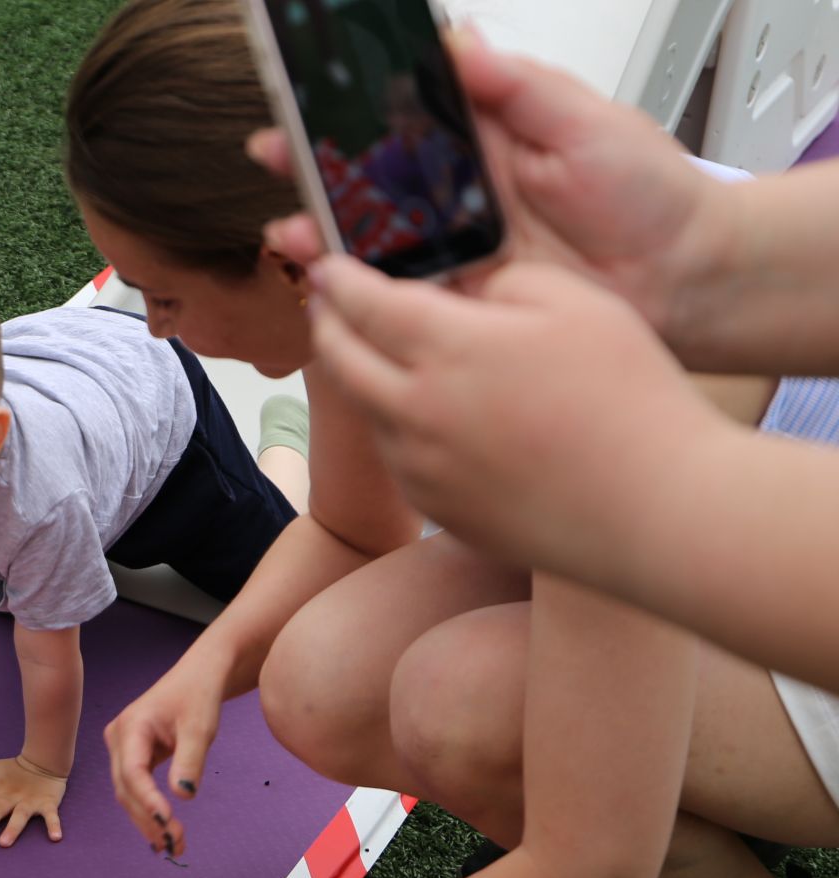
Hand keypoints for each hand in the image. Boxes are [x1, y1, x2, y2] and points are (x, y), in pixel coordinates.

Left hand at [0, 756, 66, 847]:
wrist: (46, 760)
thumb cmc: (17, 769)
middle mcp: (12, 796)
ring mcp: (30, 801)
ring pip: (20, 815)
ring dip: (13, 828)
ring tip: (4, 843)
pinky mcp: (47, 803)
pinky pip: (51, 816)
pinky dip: (54, 825)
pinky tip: (56, 837)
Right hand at [104, 661, 222, 859]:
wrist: (199, 676)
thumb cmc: (199, 695)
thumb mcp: (200, 728)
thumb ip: (190, 761)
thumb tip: (182, 796)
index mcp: (130, 726)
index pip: (133, 772)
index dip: (148, 800)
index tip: (168, 822)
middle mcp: (118, 738)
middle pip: (126, 788)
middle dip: (148, 819)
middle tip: (175, 844)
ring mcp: (122, 748)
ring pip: (128, 793)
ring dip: (148, 820)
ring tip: (173, 845)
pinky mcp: (132, 756)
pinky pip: (136, 788)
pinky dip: (150, 809)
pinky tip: (164, 831)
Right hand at [252, 33, 722, 337]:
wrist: (684, 279)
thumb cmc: (648, 195)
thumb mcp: (586, 121)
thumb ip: (519, 88)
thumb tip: (459, 46)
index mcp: (483, 139)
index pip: (401, 114)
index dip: (351, 105)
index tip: (306, 92)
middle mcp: (458, 194)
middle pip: (369, 176)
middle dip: (313, 166)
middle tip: (271, 153)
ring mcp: (454, 250)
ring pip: (371, 239)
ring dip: (324, 233)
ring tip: (292, 231)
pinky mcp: (460, 303)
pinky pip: (398, 297)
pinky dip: (358, 293)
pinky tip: (329, 285)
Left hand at [308, 255, 713, 566]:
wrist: (653, 509)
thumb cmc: (628, 397)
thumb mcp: (577, 303)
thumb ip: (505, 282)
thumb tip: (469, 295)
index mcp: (448, 349)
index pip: (366, 304)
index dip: (340, 280)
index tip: (326, 266)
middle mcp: (416, 410)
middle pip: (341, 360)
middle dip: (327, 324)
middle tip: (326, 305)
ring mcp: (422, 467)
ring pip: (368, 411)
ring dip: (362, 378)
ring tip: (372, 355)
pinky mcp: (439, 508)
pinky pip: (400, 458)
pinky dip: (397, 427)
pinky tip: (423, 416)